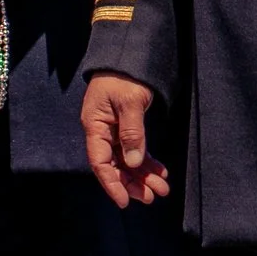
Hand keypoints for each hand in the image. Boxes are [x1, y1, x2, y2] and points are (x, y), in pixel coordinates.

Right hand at [82, 73, 170, 207]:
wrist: (127, 53)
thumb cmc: (124, 75)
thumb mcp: (129, 102)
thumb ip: (132, 132)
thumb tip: (134, 163)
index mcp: (95, 125)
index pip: (100, 161)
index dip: (112, 183)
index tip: (124, 202)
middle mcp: (102, 131)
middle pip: (114, 165)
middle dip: (133, 182)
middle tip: (152, 197)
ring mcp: (114, 129)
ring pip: (127, 160)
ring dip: (143, 175)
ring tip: (161, 188)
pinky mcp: (126, 125)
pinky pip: (135, 149)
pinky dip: (147, 161)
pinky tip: (160, 172)